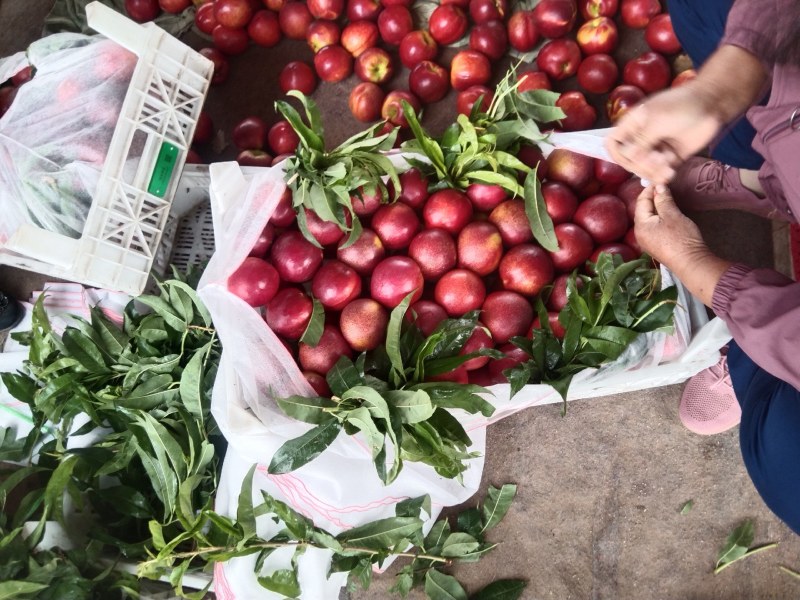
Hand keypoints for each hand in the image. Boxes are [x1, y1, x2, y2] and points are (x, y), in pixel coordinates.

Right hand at [605, 85, 722, 183]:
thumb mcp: (656, 120)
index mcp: (633, 125)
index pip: (613, 144)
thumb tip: (628, 157)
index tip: (630, 158)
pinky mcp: (671, 157)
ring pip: (644, 168)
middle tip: (657, 160)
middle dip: (641, 164)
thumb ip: (640, 141)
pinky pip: (660, 172)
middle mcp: (642, 137)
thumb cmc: (682, 105)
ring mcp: (656, 148)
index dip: (617, 154)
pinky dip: (663, 176)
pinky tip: (671, 173)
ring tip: (668, 167)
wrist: (712, 104)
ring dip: (653, 171)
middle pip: (629, 160)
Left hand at [634, 184, 707, 268]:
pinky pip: (654, 225)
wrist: (690, 263)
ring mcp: (647, 240)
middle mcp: (639, 233)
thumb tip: (658, 186)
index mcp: (640, 225)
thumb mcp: (672, 215)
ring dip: (657, 206)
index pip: (641, 201)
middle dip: (652, 197)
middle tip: (664, 186)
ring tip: (667, 196)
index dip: (649, 189)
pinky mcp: (656, 244)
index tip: (659, 180)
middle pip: (643, 210)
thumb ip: (663, 200)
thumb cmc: (681, 238)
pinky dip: (660, 216)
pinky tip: (668, 212)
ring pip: (649, 218)